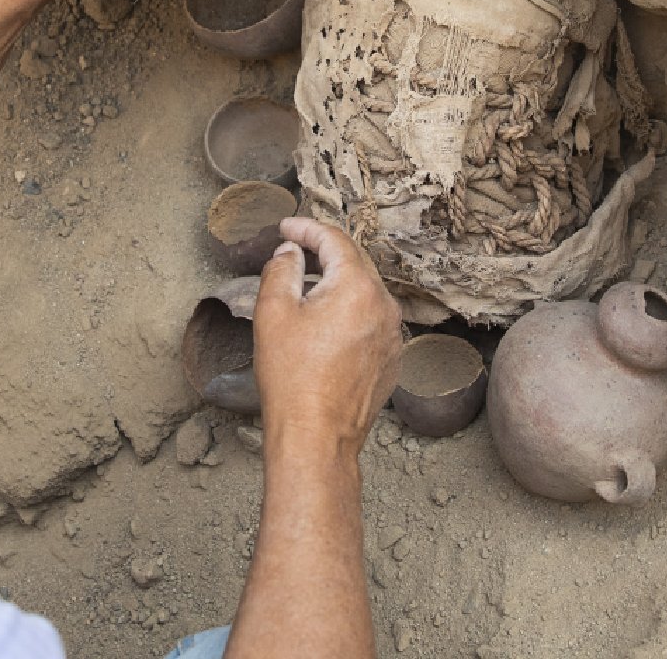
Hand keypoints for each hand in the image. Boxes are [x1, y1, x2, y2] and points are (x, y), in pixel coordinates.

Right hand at [254, 218, 402, 454]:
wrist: (317, 437)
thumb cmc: (293, 379)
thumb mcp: (273, 313)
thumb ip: (281, 269)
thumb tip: (290, 253)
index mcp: (358, 287)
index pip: (335, 239)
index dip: (307, 228)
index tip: (286, 228)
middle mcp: (384, 305)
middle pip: (354, 262)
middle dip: (323, 252)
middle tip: (294, 249)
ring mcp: (392, 333)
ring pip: (364, 291)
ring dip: (337, 282)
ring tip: (306, 285)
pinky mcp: (391, 357)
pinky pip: (371, 319)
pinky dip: (350, 310)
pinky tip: (326, 322)